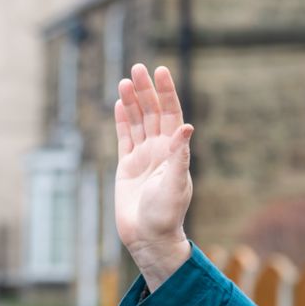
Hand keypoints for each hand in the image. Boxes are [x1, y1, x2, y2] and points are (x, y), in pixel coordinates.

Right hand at [114, 64, 192, 290]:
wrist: (148, 237)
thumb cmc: (166, 214)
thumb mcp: (175, 184)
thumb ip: (179, 156)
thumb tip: (186, 126)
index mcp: (174, 151)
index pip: (170, 113)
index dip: (166, 92)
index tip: (160, 70)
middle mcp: (160, 150)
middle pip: (152, 113)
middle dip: (146, 90)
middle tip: (137, 68)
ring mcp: (143, 157)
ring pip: (136, 122)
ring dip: (132, 102)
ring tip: (125, 81)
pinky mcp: (126, 167)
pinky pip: (124, 138)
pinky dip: (121, 121)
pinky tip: (118, 105)